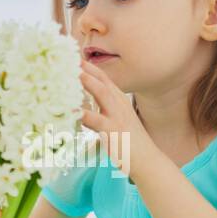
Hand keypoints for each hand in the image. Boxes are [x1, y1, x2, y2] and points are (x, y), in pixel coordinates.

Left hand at [79, 59, 160, 178]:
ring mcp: (117, 117)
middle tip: (68, 57)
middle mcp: (119, 104)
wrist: (148, 161)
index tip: (74, 57)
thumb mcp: (119, 121)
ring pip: (101, 93)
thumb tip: (84, 110)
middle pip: (102, 80)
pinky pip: (95, 120)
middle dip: (86, 68)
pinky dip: (81, 114)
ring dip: (87, 81)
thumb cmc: (130, 143)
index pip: (104, 78)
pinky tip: (70, 111)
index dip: (89, 66)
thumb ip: (104, 111)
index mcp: (120, 101)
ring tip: (72, 72)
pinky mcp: (113, 132)